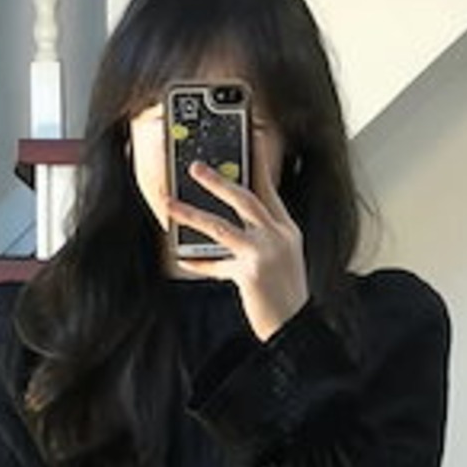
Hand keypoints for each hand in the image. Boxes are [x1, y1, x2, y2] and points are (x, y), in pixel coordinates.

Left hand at [165, 139, 308, 341]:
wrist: (296, 328)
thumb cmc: (285, 296)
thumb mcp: (281, 260)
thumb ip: (259, 239)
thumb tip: (225, 226)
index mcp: (286, 230)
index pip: (269, 189)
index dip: (258, 163)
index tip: (249, 138)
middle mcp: (277, 236)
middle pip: (244, 198)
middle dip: (217, 181)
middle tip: (195, 167)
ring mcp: (264, 253)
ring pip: (220, 225)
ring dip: (191, 212)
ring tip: (170, 204)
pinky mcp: (250, 273)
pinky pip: (216, 265)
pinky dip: (199, 262)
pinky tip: (182, 258)